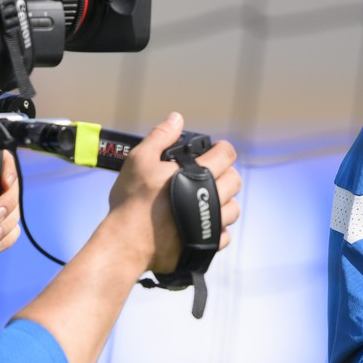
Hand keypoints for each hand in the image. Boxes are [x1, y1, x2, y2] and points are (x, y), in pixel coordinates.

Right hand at [105, 112, 240, 274]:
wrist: (126, 242)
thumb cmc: (132, 202)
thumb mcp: (140, 160)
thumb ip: (161, 136)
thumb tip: (176, 118)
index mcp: (200, 175)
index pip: (227, 153)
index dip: (221, 148)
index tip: (213, 151)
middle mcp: (212, 199)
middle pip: (235, 180)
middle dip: (225, 173)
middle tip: (208, 175)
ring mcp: (211, 223)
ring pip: (233, 208)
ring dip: (223, 201)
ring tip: (205, 200)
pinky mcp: (206, 244)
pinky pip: (224, 235)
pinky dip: (218, 229)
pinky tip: (202, 223)